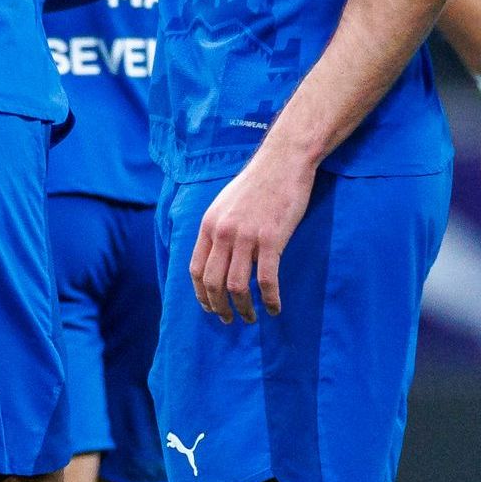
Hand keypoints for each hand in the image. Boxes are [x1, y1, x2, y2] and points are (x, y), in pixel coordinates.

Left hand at [190, 145, 317, 323]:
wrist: (284, 161)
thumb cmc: (258, 182)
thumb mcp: (226, 204)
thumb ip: (219, 229)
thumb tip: (217, 256)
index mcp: (209, 225)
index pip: (196, 270)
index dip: (201, 294)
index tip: (210, 307)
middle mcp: (223, 233)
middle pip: (213, 283)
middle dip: (219, 308)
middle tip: (230, 320)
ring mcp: (246, 237)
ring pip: (237, 286)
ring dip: (243, 308)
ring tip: (251, 318)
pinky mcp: (271, 239)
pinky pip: (266, 280)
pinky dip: (270, 300)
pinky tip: (275, 308)